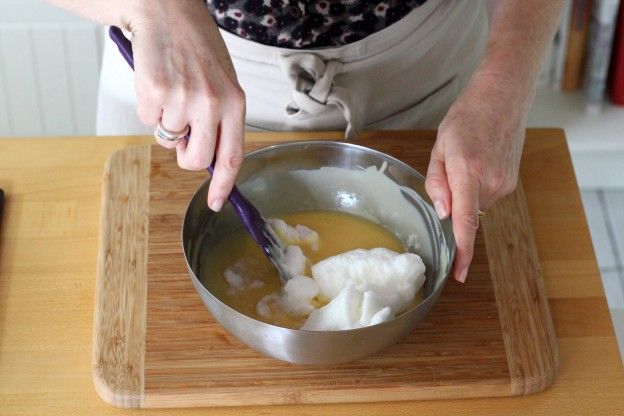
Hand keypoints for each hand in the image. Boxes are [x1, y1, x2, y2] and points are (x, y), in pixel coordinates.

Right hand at [123, 1, 244, 210]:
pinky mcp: (154, 92)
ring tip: (171, 87)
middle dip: (185, 155)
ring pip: (168, 139)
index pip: (232, 156)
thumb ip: (220, 119)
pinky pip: (147, 120)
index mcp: (235, 102)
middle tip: (182, 135)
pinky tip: (156, 80)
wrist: (166, 10)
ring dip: (166, 121)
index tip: (216, 203)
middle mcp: (212, 103)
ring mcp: (182, 98)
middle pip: (196, 160)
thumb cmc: (196, 46)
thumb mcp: (222, 82)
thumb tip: (210, 159)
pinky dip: (148, 106)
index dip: (223, 185)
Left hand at [425, 72, 529, 282]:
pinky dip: (476, 189)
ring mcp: (505, 183)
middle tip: (448, 173)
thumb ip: (437, 182)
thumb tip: (444, 213)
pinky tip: (476, 166)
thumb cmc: (466, 117)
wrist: (503, 97)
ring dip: (465, 195)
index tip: (458, 273)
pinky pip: (486, 197)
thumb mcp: (440, 146)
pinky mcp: (511, 182)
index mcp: (468, 171)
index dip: (461, 251)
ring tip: (465, 163)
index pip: (465, 222)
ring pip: (476, 206)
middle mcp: (491, 182)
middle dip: (453, 206)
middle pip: (466, 214)